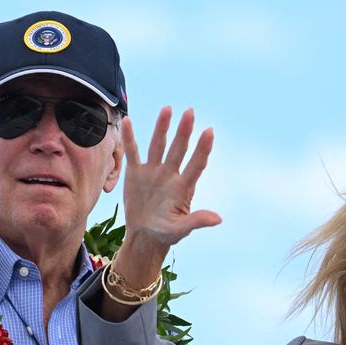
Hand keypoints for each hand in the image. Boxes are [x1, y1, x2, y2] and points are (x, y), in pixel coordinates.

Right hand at [111, 107, 220, 291]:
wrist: (144, 235)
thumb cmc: (166, 234)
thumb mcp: (180, 230)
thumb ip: (196, 222)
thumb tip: (218, 219)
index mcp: (183, 188)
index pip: (196, 164)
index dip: (203, 149)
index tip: (209, 132)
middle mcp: (170, 175)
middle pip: (179, 149)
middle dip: (184, 132)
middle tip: (190, 112)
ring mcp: (153, 172)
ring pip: (159, 145)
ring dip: (162, 128)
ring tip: (167, 109)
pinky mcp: (136, 173)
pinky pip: (133, 152)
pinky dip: (130, 138)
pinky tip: (127, 121)